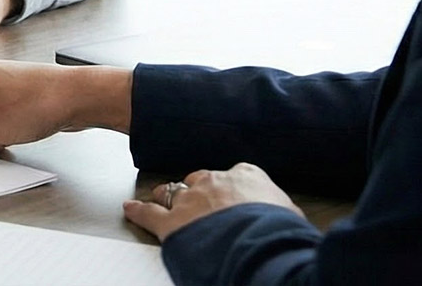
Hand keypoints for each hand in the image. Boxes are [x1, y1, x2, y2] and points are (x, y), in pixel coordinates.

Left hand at [123, 164, 300, 240]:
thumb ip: (280, 209)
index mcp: (246, 176)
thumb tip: (285, 218)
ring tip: (163, 199)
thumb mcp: (291, 216)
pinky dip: (137, 211)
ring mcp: (190, 200)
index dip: (230, 188)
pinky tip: (130, 209)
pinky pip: (148, 213)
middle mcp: (214, 182)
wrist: (261, 246)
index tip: (230, 194)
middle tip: (199, 202)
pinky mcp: (171, 222)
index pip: (235, 175)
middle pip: (199, 180)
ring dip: (167, 196)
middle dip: (197, 190)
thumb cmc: (280, 233)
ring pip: (171, 191)